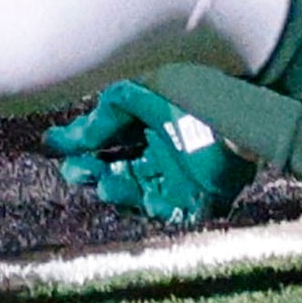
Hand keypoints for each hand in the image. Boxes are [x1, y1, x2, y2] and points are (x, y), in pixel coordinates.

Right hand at [44, 80, 253, 225]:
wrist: (246, 123)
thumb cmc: (199, 98)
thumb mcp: (146, 91)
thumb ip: (108, 112)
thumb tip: (72, 135)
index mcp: (149, 123)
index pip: (107, 137)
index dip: (81, 143)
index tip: (54, 147)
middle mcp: (161, 151)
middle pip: (115, 167)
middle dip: (92, 170)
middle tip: (75, 172)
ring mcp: (179, 177)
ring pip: (134, 191)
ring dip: (115, 189)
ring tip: (104, 185)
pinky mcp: (196, 200)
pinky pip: (164, 211)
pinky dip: (147, 207)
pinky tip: (137, 199)